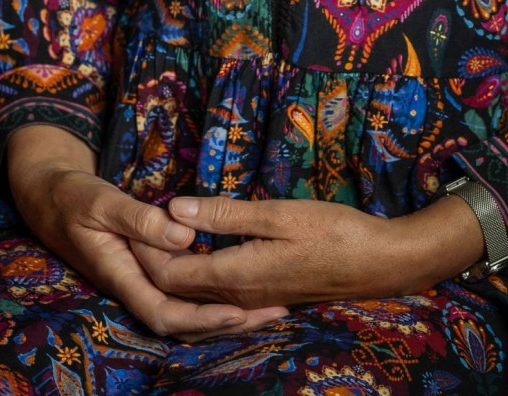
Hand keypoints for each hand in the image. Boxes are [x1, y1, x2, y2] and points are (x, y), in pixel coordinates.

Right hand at [6, 125, 287, 339]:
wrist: (49, 195)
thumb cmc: (72, 197)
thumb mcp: (102, 201)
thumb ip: (140, 220)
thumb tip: (185, 238)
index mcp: (121, 275)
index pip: (164, 313)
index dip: (202, 318)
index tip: (239, 313)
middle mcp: (134, 285)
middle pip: (183, 321)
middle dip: (228, 322)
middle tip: (276, 312)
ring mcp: (140, 279)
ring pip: (185, 309)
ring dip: (225, 312)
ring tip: (270, 306)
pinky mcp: (147, 269)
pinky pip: (182, 291)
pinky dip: (211, 294)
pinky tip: (240, 286)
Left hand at [149, 193, 484, 307]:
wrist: (379, 262)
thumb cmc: (332, 231)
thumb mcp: (277, 214)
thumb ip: (224, 213)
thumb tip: (174, 208)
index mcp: (234, 275)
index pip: (171, 271)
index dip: (145, 249)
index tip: (128, 220)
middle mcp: (237, 295)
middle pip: (178, 286)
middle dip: (152, 258)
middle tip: (133, 224)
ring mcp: (253, 299)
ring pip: (197, 291)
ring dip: (174, 267)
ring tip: (158, 234)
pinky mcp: (267, 295)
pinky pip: (218, 292)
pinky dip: (198, 274)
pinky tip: (200, 251)